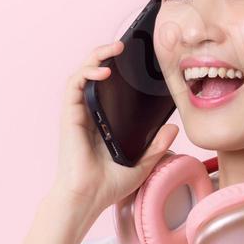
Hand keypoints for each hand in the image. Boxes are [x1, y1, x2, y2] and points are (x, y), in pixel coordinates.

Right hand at [52, 41, 178, 215]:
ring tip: (114, 49)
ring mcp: (78, 113)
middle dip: (105, 54)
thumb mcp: (142, 163)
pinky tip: (103, 70)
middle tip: (123, 45)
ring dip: (96, 56)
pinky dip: (87, 72)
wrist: (88, 198)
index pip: (107, 87)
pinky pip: (75, 85)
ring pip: (82, 73)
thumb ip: (156, 146)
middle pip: (93, 73)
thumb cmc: (108, 185)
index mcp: (104, 121)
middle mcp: (89, 113)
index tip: (133, 59)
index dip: (117, 69)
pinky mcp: (70, 115)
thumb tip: (173, 128)